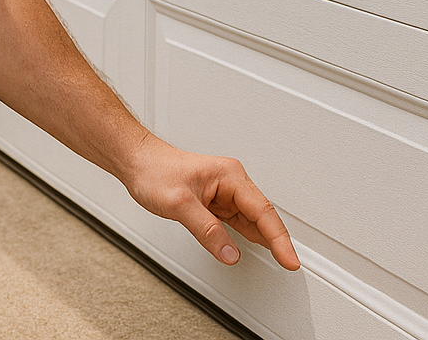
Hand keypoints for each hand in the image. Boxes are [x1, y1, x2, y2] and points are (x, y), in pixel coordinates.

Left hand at [125, 136, 299, 270]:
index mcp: (230, 176)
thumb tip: (229, 253)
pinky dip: (249, 235)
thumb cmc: (155, 171)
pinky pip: (238, 222)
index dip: (279, 238)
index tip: (290, 258)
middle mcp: (231, 182)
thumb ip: (206, 231)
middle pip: (262, 216)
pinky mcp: (215, 202)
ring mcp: (224, 192)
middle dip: (278, 240)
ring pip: (252, 220)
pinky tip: (256, 246)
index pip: (262, 211)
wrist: (137, 162)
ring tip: (281, 259)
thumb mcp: (179, 204)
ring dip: (265, 239)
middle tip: (290, 264)